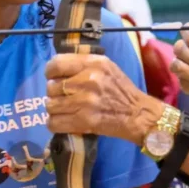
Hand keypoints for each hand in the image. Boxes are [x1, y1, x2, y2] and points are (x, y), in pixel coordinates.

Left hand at [44, 53, 160, 144]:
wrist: (138, 115)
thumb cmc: (121, 90)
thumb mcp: (107, 67)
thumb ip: (83, 65)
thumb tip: (56, 70)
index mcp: (94, 63)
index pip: (56, 63)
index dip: (50, 72)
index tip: (53, 77)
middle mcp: (88, 80)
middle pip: (51, 86)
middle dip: (55, 94)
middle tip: (66, 98)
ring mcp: (85, 101)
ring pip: (50, 105)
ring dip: (56, 110)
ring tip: (67, 110)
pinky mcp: (84, 121)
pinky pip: (53, 122)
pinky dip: (56, 124)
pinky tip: (65, 121)